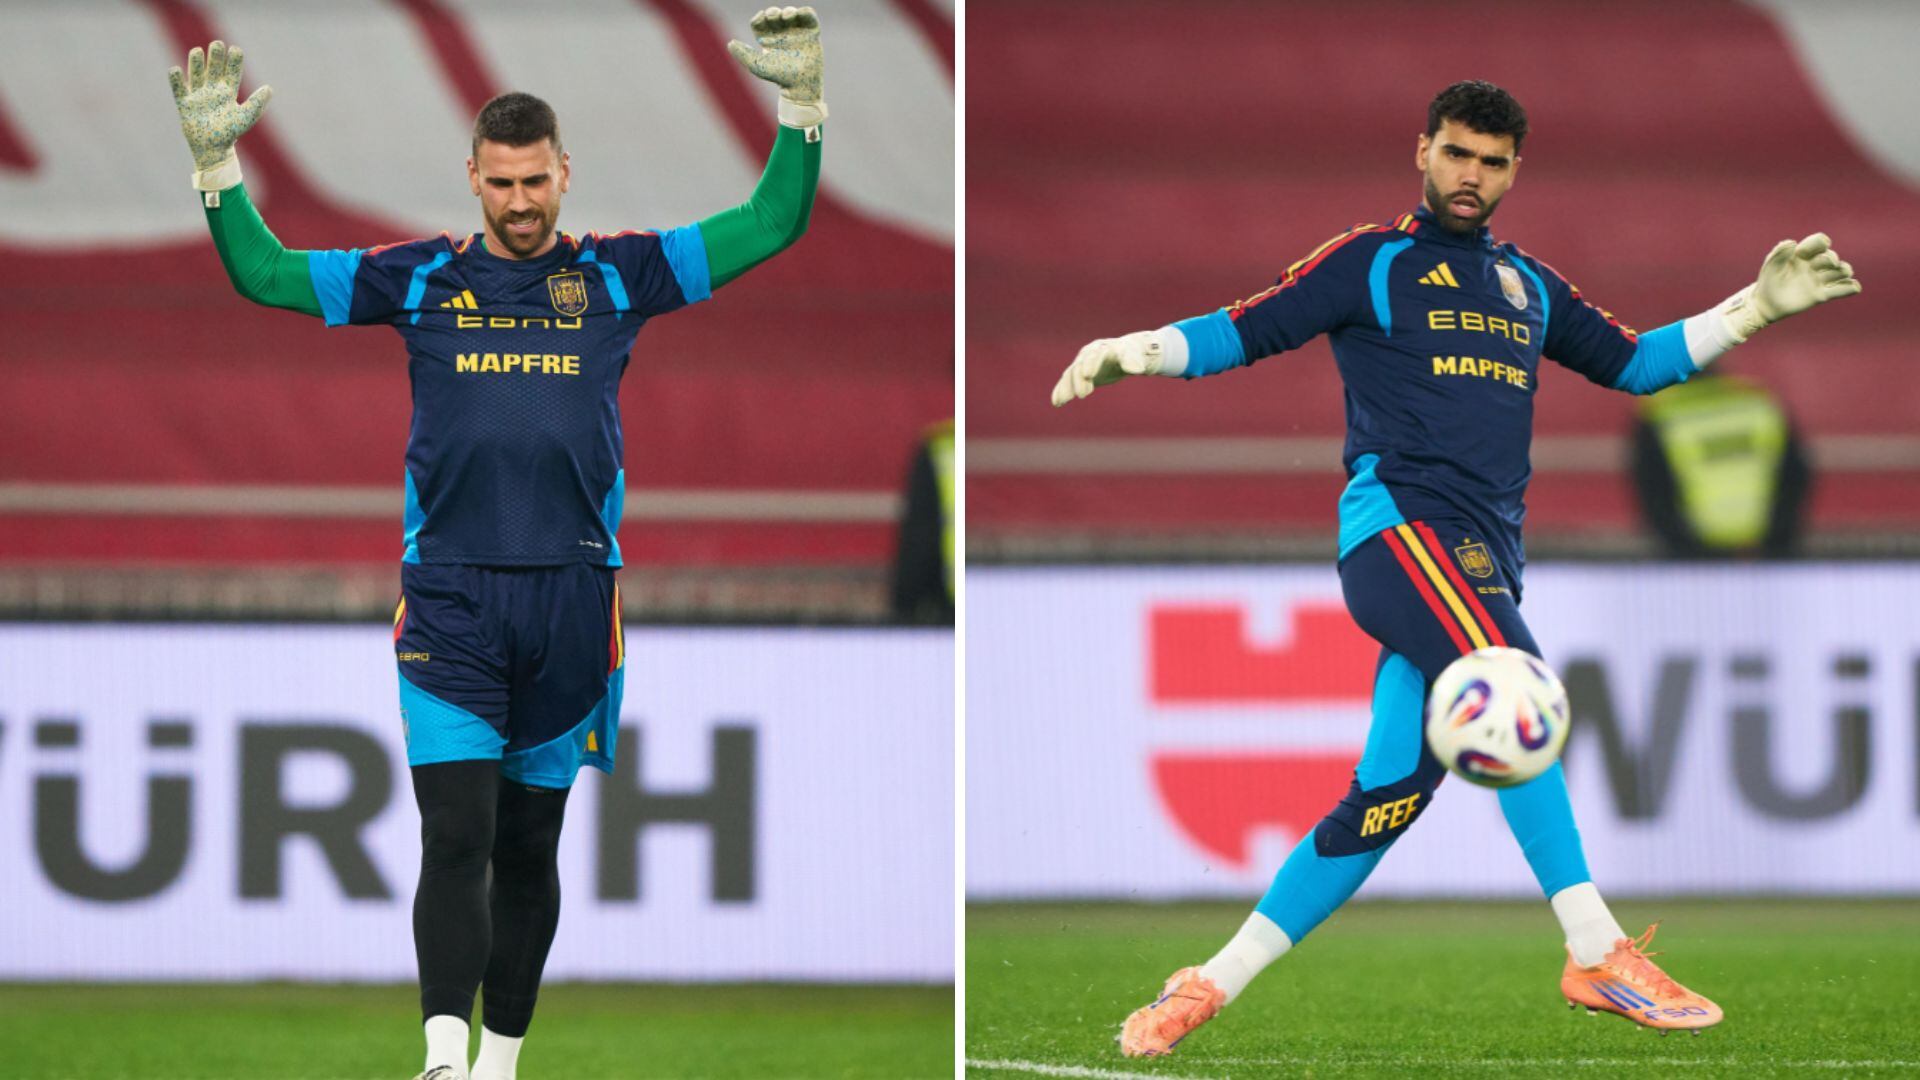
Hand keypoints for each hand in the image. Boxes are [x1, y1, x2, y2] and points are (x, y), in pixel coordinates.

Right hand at [168, 40, 270, 189]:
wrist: (212, 150)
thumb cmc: (230, 134)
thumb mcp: (246, 117)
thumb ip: (257, 103)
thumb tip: (269, 88)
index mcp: (228, 93)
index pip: (231, 72)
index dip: (233, 60)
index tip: (235, 49)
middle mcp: (212, 91)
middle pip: (214, 69)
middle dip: (215, 57)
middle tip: (217, 44)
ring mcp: (197, 97)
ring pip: (196, 75)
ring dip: (196, 63)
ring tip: (197, 51)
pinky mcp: (184, 105)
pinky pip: (179, 90)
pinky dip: (176, 80)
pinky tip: (175, 70)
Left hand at [727, 6, 826, 128]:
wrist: (800, 85)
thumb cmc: (779, 77)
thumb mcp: (757, 66)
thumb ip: (743, 54)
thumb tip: (730, 43)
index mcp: (767, 40)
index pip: (760, 23)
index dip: (759, 17)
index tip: (761, 19)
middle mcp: (781, 34)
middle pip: (774, 15)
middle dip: (773, 12)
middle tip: (773, 16)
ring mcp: (797, 33)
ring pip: (791, 13)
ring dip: (788, 10)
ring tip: (787, 16)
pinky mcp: (812, 33)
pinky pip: (809, 16)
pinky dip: (805, 12)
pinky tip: (798, 14)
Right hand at [1051, 330, 1166, 406]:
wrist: (1125, 353)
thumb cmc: (1132, 354)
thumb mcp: (1134, 356)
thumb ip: (1132, 362)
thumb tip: (1138, 370)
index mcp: (1102, 347)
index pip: (1095, 355)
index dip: (1091, 364)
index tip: (1088, 375)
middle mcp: (1089, 354)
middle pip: (1080, 366)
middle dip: (1079, 380)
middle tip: (1083, 395)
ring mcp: (1082, 363)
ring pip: (1071, 375)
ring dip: (1066, 387)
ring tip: (1063, 401)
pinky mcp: (1079, 374)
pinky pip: (1067, 382)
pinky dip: (1061, 391)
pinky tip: (1056, 403)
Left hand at [1719, 233, 1860, 341]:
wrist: (1765, 303)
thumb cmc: (1767, 281)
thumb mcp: (1770, 265)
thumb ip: (1779, 253)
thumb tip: (1792, 242)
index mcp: (1802, 255)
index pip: (1818, 242)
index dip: (1821, 242)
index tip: (1818, 246)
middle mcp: (1813, 265)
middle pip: (1831, 257)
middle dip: (1832, 259)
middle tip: (1830, 263)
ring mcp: (1818, 280)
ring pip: (1840, 271)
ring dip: (1845, 270)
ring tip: (1844, 273)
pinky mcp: (1821, 295)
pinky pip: (1841, 290)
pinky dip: (1851, 288)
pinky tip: (1855, 287)